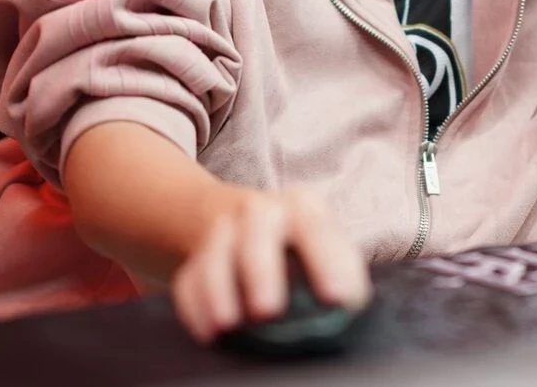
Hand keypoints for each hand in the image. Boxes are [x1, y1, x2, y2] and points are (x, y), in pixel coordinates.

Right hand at [169, 185, 370, 343]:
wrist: (246, 220)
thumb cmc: (302, 246)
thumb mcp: (329, 249)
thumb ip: (342, 275)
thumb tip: (348, 309)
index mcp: (303, 206)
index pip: (316, 229)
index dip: (327, 262)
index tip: (337, 297)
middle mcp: (262, 210)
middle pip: (259, 227)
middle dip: (262, 270)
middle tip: (268, 310)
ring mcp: (224, 228)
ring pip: (216, 250)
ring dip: (219, 289)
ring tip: (227, 324)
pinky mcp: (197, 254)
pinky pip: (189, 277)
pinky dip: (195, 305)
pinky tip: (208, 331)